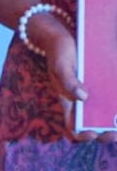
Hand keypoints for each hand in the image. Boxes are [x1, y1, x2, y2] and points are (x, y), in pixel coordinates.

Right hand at [37, 19, 116, 143]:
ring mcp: (92, 95)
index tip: (93, 133)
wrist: (63, 35)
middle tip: (115, 131)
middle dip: (106, 133)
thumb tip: (83, 97)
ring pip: (105, 117)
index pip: (72, 128)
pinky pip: (111, 101)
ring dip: (114, 122)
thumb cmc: (58, 51)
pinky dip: (116, 106)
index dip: (82, 136)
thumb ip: (68, 81)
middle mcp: (81, 103)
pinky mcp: (102, 86)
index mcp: (67, 102)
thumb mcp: (60, 64)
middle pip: (93, 127)